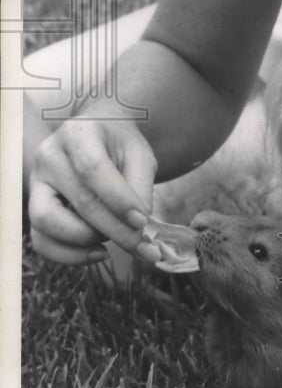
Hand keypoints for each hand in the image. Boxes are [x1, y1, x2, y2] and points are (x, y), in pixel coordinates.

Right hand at [28, 117, 161, 265]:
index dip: (118, 199)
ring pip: (46, 222)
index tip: (142, 221)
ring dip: (85, 240)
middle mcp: (50, 155)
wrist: (101, 137)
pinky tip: (98, 252)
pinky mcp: (33, 207)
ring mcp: (36, 182)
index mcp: (78, 133)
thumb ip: (141, 186)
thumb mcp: (139, 154)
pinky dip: (69, 255)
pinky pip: (41, 240)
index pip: (93, 168)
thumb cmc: (121, 145)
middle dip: (114, 228)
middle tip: (142, 245)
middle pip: (78, 200)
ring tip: (113, 239)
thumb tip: (138, 225)